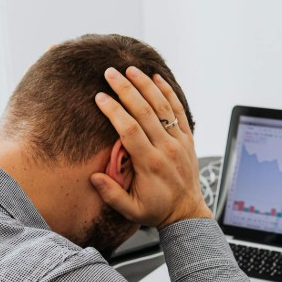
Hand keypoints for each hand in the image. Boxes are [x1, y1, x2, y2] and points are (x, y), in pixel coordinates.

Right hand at [90, 66, 212, 228]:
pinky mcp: (188, 138)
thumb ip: (111, 195)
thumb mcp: (131, 210)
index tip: (100, 97)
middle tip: (110, 73)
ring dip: (145, 85)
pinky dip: (168, 92)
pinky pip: (179, 110)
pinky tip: (157, 78)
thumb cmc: (156, 210)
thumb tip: (94, 177)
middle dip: (126, 89)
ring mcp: (179, 141)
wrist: (187, 212)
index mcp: (150, 164)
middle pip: (145, 112)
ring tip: (130, 69)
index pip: (130, 130)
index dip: (114, 111)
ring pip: (162, 106)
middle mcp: (166, 148)